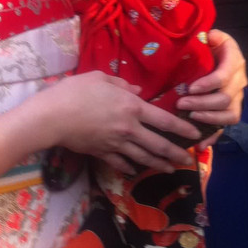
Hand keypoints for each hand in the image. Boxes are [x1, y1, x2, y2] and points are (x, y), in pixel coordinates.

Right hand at [48, 70, 201, 175]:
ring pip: (143, 157)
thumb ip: (121, 83)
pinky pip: (121, 163)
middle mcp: (129, 128)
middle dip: (175, 153)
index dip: (182, 128)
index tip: (195, 134)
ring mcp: (116, 144)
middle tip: (187, 159)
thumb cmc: (75, 91)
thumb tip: (136, 90)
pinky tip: (135, 170)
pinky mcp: (102, 153)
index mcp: (132, 107)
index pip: (164, 121)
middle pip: (158, 145)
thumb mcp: (99, 77)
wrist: (52, 116)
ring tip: (169, 168)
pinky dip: (130, 167)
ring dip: (158, 164)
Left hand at [177, 28, 247, 146]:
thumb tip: (209, 36)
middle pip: (224, 99)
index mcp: (235, 62)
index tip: (191, 88)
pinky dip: (214, 137)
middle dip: (202, 103)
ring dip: (208, 119)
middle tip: (181, 105)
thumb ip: (213, 36)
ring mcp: (237, 99)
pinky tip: (200, 144)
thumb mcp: (214, 37)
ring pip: (228, 115)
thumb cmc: (212, 46)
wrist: (220, 54)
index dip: (209, 84)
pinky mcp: (231, 111)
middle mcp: (239, 82)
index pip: (224, 76)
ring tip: (189, 118)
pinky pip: (225, 127)